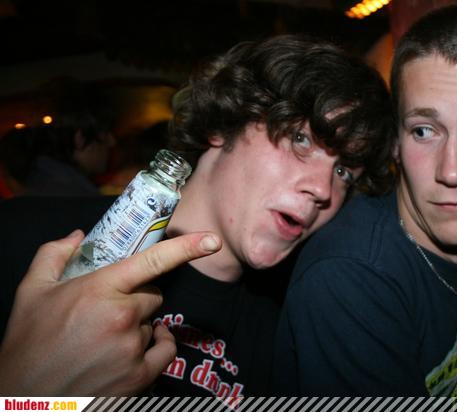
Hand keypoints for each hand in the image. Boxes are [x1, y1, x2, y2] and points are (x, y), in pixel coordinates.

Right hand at [0, 229, 220, 394]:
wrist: (23, 398)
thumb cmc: (28, 344)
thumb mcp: (31, 293)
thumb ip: (55, 255)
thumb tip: (79, 235)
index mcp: (99, 290)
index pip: (152, 262)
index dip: (187, 247)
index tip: (213, 240)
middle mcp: (122, 317)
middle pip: (153, 295)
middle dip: (135, 299)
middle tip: (106, 312)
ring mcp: (133, 348)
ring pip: (154, 323)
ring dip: (138, 327)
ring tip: (104, 340)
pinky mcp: (140, 376)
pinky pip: (165, 349)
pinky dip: (153, 347)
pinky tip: (129, 352)